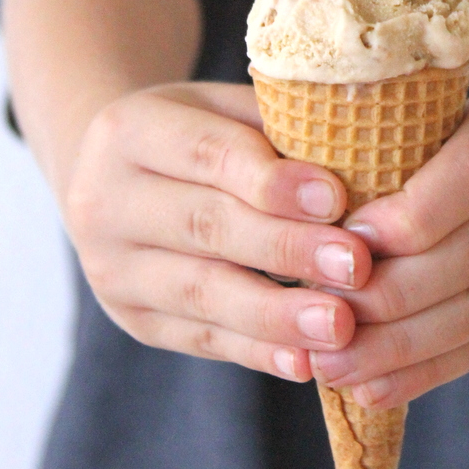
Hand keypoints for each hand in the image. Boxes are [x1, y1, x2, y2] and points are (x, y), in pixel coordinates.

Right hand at [62, 81, 373, 380]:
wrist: (111, 178)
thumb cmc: (198, 132)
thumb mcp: (224, 108)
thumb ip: (278, 127)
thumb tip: (364, 155)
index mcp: (130, 129)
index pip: (208, 154)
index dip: (273, 180)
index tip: (337, 200)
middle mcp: (104, 199)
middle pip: (205, 226)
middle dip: (286, 249)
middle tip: (355, 266)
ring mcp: (111, 268)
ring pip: (201, 293)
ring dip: (276, 314)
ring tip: (339, 325)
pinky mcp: (132, 318)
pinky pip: (200, 338)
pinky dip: (256, 351)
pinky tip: (304, 360)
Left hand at [309, 88, 468, 406]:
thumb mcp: (452, 122)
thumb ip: (398, 151)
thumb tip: (310, 221)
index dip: (407, 215)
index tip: (346, 241)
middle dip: (390, 292)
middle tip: (322, 314)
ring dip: (400, 346)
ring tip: (334, 365)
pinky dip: (428, 371)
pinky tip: (375, 388)